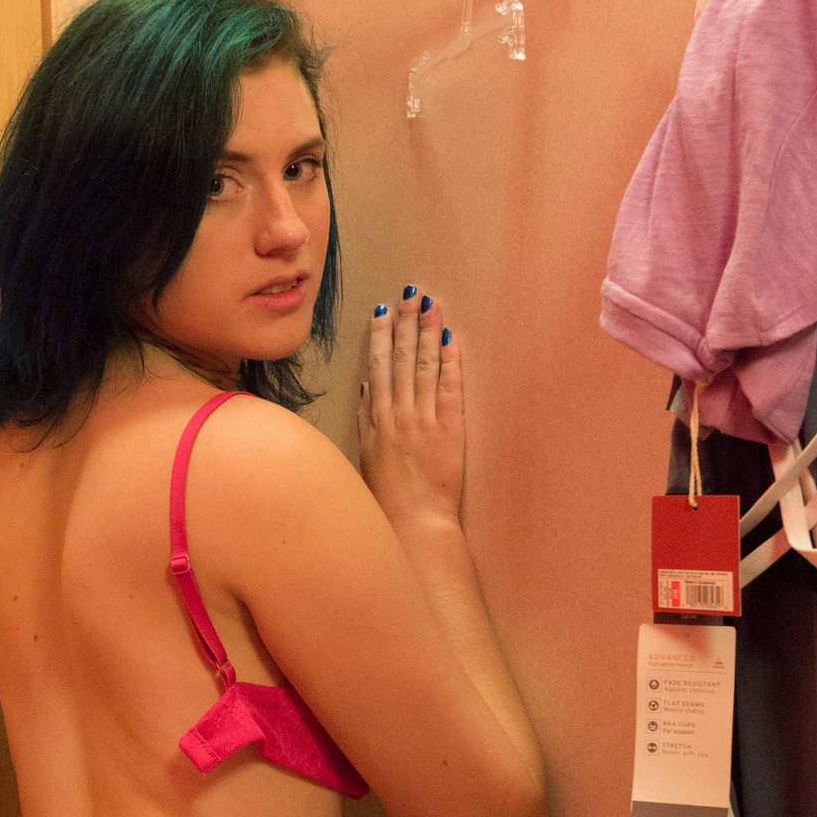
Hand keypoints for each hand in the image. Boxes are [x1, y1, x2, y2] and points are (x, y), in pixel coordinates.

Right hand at [358, 287, 463, 524]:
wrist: (412, 523)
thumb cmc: (388, 498)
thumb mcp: (366, 456)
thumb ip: (365, 421)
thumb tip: (365, 390)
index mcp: (376, 421)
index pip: (376, 368)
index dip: (379, 337)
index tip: (382, 311)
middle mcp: (395, 415)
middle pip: (398, 359)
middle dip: (404, 323)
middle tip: (410, 294)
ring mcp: (421, 420)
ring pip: (421, 366)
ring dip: (426, 332)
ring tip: (431, 304)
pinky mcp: (447, 429)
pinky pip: (447, 387)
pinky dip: (449, 361)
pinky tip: (450, 339)